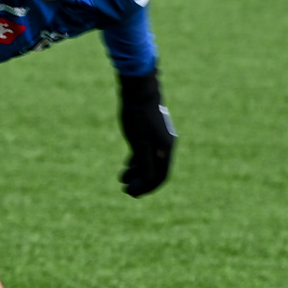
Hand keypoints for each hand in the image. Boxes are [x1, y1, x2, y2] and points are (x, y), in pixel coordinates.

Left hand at [117, 70, 175, 196]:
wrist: (138, 93)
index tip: (133, 194)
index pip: (160, 176)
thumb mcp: (140, 143)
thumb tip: (149, 181)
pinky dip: (136, 162)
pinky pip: (144, 154)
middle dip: (141, 183)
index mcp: (165, 150)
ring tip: (122, 179)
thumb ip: (145, 163)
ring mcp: (157, 140)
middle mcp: (164, 147)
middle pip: (155, 172)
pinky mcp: (148, 134)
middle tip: (126, 191)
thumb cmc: (139, 118)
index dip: (148, 188)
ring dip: (137, 173)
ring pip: (149, 163)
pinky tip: (126, 168)